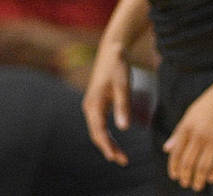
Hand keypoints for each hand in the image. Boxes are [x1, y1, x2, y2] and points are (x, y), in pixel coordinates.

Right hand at [82, 41, 132, 165]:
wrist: (111, 51)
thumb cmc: (118, 67)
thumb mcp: (123, 87)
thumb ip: (123, 107)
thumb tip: (123, 128)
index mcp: (94, 104)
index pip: (99, 131)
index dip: (107, 146)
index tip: (118, 159)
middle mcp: (89, 106)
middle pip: (96, 133)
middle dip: (108, 148)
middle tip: (123, 161)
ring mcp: (92, 105)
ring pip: (97, 130)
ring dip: (107, 143)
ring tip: (120, 156)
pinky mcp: (96, 103)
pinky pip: (99, 124)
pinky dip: (106, 135)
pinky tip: (114, 141)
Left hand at [163, 70, 212, 190]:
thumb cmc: (209, 103)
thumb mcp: (190, 115)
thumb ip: (179, 133)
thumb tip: (167, 149)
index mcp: (186, 127)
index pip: (176, 152)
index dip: (174, 166)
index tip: (174, 176)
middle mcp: (199, 135)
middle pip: (189, 162)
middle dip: (185, 175)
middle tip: (184, 184)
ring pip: (204, 166)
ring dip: (199, 178)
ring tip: (196, 186)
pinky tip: (211, 179)